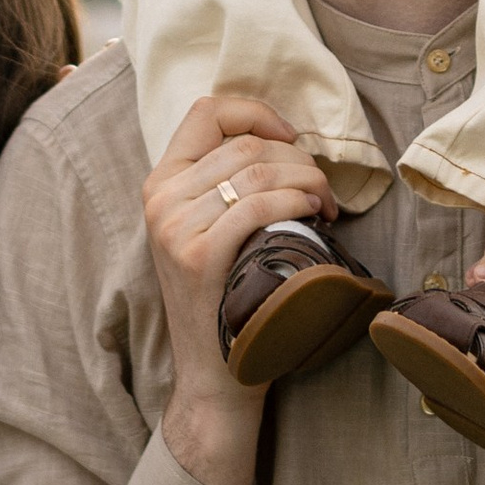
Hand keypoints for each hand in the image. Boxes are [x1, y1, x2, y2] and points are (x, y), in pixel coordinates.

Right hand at [141, 90, 330, 484]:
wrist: (213, 373)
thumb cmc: (225, 298)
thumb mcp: (207, 231)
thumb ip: (225, 186)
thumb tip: (283, 145)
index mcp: (160, 183)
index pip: (207, 111)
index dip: (257, 113)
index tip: (291, 138)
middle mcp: (160, 198)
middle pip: (246, 145)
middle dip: (299, 159)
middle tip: (323, 190)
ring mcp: (174, 227)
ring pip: (258, 171)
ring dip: (308, 180)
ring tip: (325, 205)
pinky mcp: (198, 256)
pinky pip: (259, 205)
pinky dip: (296, 201)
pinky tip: (315, 215)